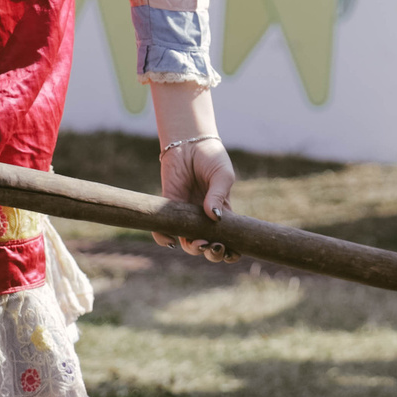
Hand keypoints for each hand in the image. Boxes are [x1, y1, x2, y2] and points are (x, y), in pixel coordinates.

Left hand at [155, 135, 238, 263]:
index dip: (231, 252)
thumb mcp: (222, 175)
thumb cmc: (211, 158)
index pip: (228, 239)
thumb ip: (218, 195)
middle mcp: (203, 219)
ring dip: (194, 249)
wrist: (189, 142)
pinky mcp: (168, 208)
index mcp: (222, 213)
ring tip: (201, 242)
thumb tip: (214, 217)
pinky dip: (164, 238)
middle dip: (213, 254)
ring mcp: (185, 215)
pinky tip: (171, 240)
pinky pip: (163, 230)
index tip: (233, 253)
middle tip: (216, 246)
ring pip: (188, 243)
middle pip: (208, 247)